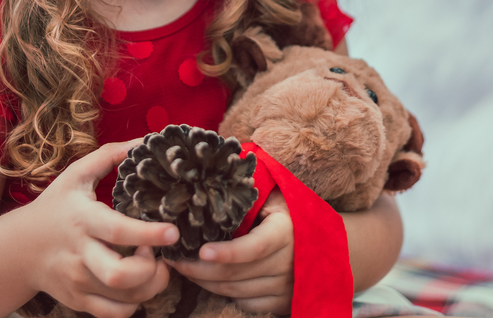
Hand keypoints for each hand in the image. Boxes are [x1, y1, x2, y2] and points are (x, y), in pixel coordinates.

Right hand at [29, 140, 176, 317]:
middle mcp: (80, 254)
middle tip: (157, 254)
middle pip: (118, 276)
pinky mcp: (79, 300)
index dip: (150, 234)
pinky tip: (137, 284)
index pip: (119, 231)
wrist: (19, 248)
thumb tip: (145, 140)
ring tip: (152, 266)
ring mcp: (78, 282)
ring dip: (150, 287)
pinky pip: (115, 313)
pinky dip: (134, 304)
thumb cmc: (55, 206)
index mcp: (82, 220)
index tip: (173, 232)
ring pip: (123, 299)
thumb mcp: (76, 175)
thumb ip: (110, 156)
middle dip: (150, 271)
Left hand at [169, 191, 293, 314]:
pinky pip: (246, 304)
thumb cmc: (284, 210)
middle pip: (236, 274)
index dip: (226, 252)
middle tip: (174, 259)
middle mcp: (288, 262)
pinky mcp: (282, 302)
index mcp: (285, 231)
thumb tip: (209, 189)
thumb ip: (246, 199)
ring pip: (235, 291)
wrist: (317, 237)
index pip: (254, 247)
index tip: (201, 250)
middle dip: (199, 269)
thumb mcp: (271, 197)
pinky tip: (208, 280)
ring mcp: (286, 286)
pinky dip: (223, 294)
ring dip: (205, 282)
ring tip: (183, 268)